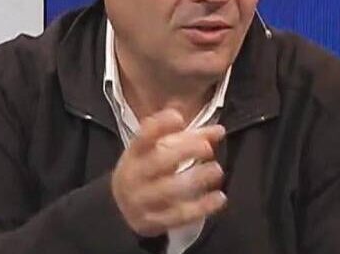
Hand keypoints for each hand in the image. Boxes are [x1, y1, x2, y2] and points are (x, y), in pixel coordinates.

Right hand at [111, 109, 226, 236]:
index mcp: (134, 154)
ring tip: (216, 170)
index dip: (159, 126)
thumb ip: (189, 138)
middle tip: (207, 148)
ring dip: (197, 179)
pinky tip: (219, 198)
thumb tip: (219, 130)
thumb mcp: (159, 151)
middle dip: (185, 151)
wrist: (120, 207)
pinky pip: (179, 215)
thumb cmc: (147, 170)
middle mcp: (133, 176)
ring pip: (170, 190)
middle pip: (158, 162)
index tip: (179, 118)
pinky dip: (202, 207)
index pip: (143, 137)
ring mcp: (141, 200)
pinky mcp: (151, 222)